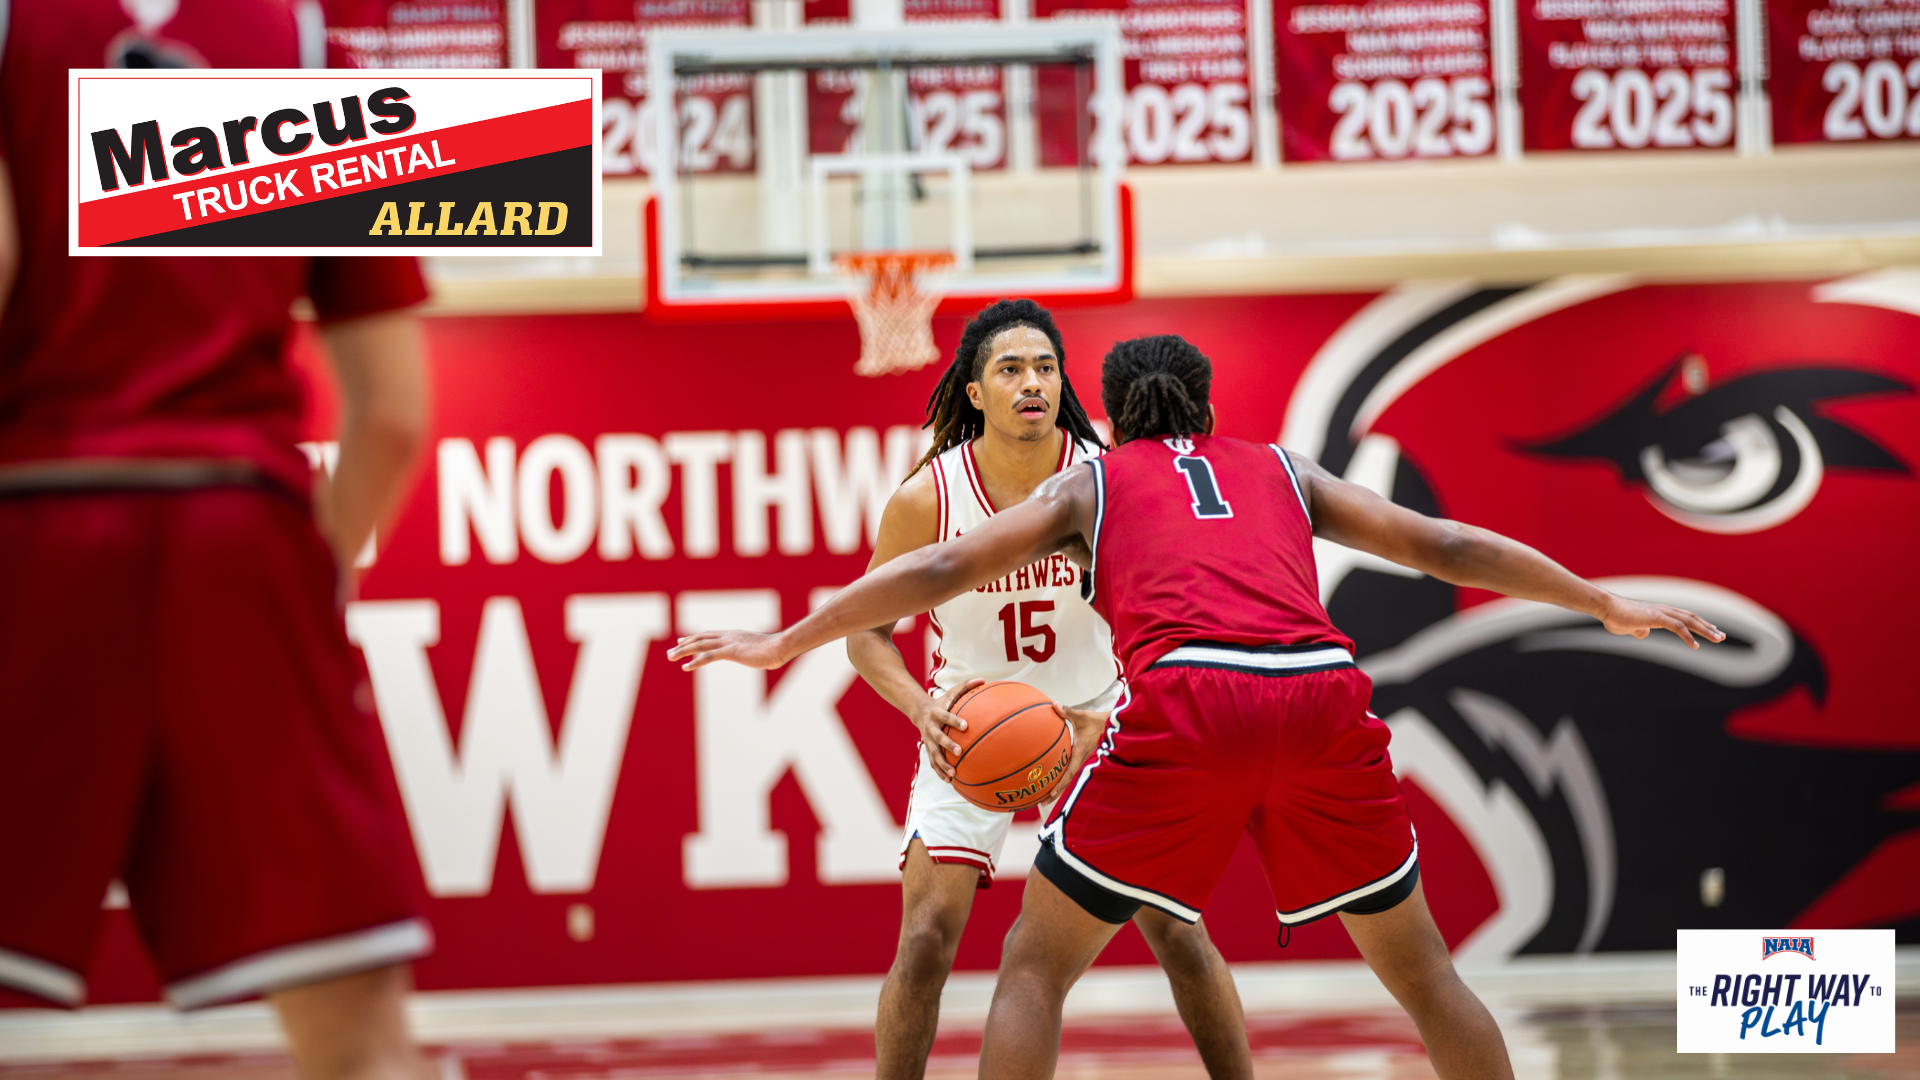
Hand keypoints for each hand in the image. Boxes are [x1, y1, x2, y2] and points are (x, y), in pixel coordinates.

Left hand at [668, 630, 790, 669]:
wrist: (781, 647)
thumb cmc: (775, 650)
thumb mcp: (761, 651)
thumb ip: (756, 653)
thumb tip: (763, 659)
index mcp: (734, 635)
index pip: (709, 634)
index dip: (694, 637)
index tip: (682, 640)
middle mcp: (728, 636)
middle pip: (700, 638)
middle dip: (684, 645)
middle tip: (670, 652)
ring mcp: (729, 643)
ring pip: (700, 645)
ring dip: (683, 651)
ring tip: (670, 657)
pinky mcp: (731, 651)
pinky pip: (708, 656)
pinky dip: (695, 661)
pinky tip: (685, 666)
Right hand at [915, 678, 983, 780]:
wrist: (920, 711)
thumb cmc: (943, 701)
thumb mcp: (952, 692)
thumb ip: (966, 686)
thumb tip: (983, 680)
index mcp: (937, 713)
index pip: (946, 716)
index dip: (954, 720)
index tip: (966, 725)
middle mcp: (931, 727)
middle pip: (938, 737)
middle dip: (948, 745)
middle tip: (959, 752)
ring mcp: (928, 740)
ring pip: (934, 754)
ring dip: (942, 764)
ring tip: (953, 774)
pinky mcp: (928, 749)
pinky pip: (932, 762)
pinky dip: (939, 771)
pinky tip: (949, 781)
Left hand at [1038, 704, 1109, 813]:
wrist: (1111, 725)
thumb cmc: (1096, 721)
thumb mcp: (1081, 716)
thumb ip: (1066, 712)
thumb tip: (1054, 705)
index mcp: (1080, 752)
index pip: (1070, 772)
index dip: (1060, 783)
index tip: (1050, 792)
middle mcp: (1082, 760)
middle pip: (1068, 781)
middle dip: (1056, 793)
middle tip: (1042, 802)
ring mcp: (1083, 762)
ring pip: (1070, 779)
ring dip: (1059, 789)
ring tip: (1045, 799)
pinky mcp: (1084, 760)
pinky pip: (1073, 773)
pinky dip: (1064, 780)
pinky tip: (1055, 784)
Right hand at [1599, 593, 1725, 647]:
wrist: (1606, 608)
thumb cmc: (1615, 617)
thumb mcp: (1629, 627)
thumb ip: (1639, 629)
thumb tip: (1643, 633)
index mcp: (1659, 611)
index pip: (1685, 616)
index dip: (1699, 623)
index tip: (1711, 630)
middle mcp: (1664, 609)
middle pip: (1691, 617)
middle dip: (1708, 627)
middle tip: (1721, 636)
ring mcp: (1661, 612)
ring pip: (1689, 621)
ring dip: (1705, 630)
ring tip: (1718, 639)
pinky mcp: (1656, 617)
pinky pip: (1677, 627)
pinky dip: (1688, 636)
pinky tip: (1696, 646)